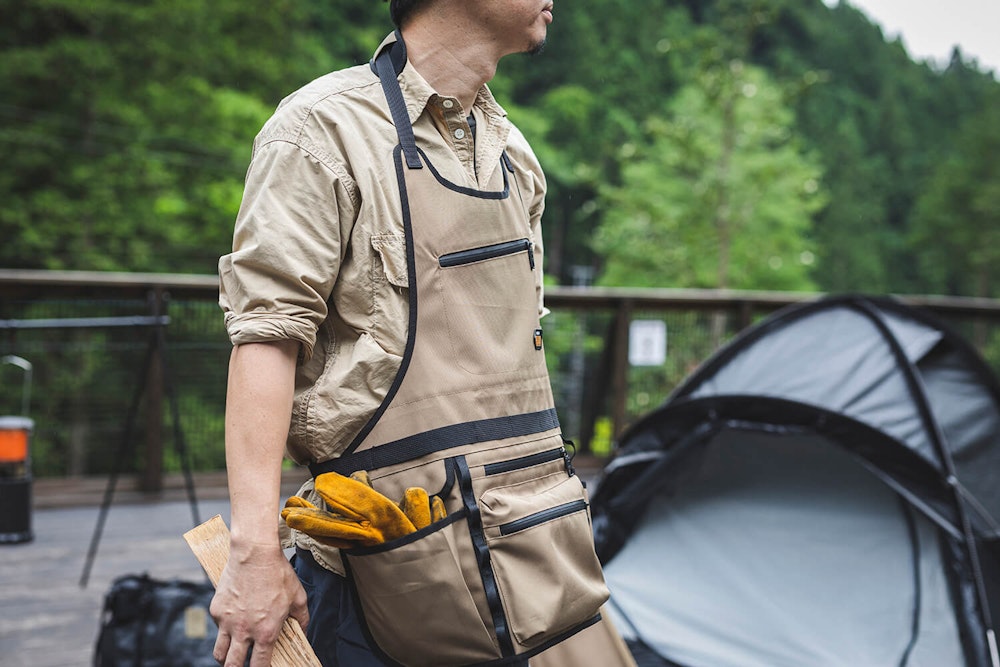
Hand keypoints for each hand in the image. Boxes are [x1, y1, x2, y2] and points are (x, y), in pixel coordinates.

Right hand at [210, 542, 308, 666]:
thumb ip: (302, 619)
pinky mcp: (216, 610)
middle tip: (243, 666)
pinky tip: (234, 622)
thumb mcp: (298, 597)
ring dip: (225, 658)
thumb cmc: (278, 573)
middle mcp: (245, 630)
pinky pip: (218, 628)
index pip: (260, 665)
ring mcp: (227, 621)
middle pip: (233, 666)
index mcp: (266, 631)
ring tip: (232, 656)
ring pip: (220, 653)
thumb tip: (303, 632)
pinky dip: (224, 631)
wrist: (255, 553)